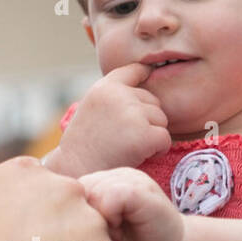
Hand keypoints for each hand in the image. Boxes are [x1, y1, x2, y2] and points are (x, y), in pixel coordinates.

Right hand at [45, 63, 170, 177]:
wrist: (76, 171)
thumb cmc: (83, 146)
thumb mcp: (91, 109)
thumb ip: (113, 97)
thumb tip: (141, 81)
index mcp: (105, 87)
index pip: (134, 70)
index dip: (145, 73)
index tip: (149, 75)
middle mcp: (120, 95)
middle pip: (153, 101)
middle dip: (146, 119)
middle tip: (125, 138)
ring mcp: (133, 114)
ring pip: (161, 120)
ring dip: (151, 135)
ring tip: (129, 147)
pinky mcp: (145, 134)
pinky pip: (165, 139)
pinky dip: (157, 150)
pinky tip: (138, 156)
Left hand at [79, 167, 183, 240]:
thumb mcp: (102, 228)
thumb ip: (82, 215)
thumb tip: (52, 214)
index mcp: (106, 181)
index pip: (72, 190)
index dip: (78, 214)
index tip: (96, 231)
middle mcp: (118, 174)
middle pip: (79, 189)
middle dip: (86, 215)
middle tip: (106, 232)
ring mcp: (131, 178)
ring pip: (92, 191)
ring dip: (99, 218)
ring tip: (115, 231)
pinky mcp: (141, 190)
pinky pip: (109, 196)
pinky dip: (110, 217)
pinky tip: (121, 230)